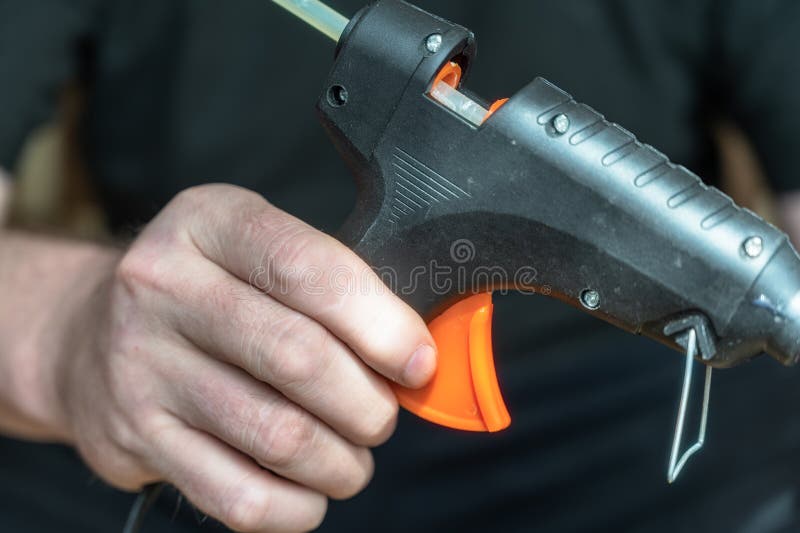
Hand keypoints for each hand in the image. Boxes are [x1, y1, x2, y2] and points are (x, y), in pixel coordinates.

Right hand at [56, 184, 436, 531]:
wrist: (89, 334)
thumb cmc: (208, 292)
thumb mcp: (255, 250)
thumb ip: (332, 285)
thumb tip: (416, 355)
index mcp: (208, 223)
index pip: (308, 269)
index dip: (381, 323)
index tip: (418, 361)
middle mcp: (163, 288)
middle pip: (298, 358)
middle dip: (369, 403)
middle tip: (383, 415)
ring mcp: (142, 366)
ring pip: (278, 436)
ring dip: (341, 462)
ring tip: (352, 456)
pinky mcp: (135, 438)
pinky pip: (240, 497)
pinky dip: (298, 506)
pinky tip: (310, 489)